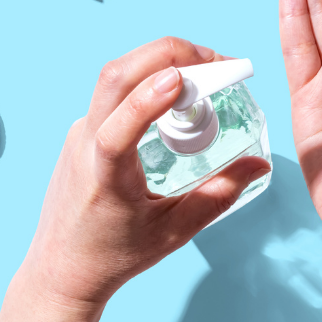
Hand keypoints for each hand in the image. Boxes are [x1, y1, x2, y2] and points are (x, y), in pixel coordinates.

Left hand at [0, 37, 269, 321]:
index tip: (179, 79)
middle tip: (219, 62)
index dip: (145, 99)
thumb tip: (260, 163)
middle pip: (115, 78)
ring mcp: (80, 131)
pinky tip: (179, 93)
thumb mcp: (175, 232)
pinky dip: (148, 79)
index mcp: (105, 174)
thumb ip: (218, 195)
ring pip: (113, 78)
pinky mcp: (83, 129)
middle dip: (168, 55)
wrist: (62, 265)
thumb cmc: (115, 254)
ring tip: (207, 73)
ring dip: (159, 61)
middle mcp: (85, 143)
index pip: (117, 127)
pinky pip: (114, 91)